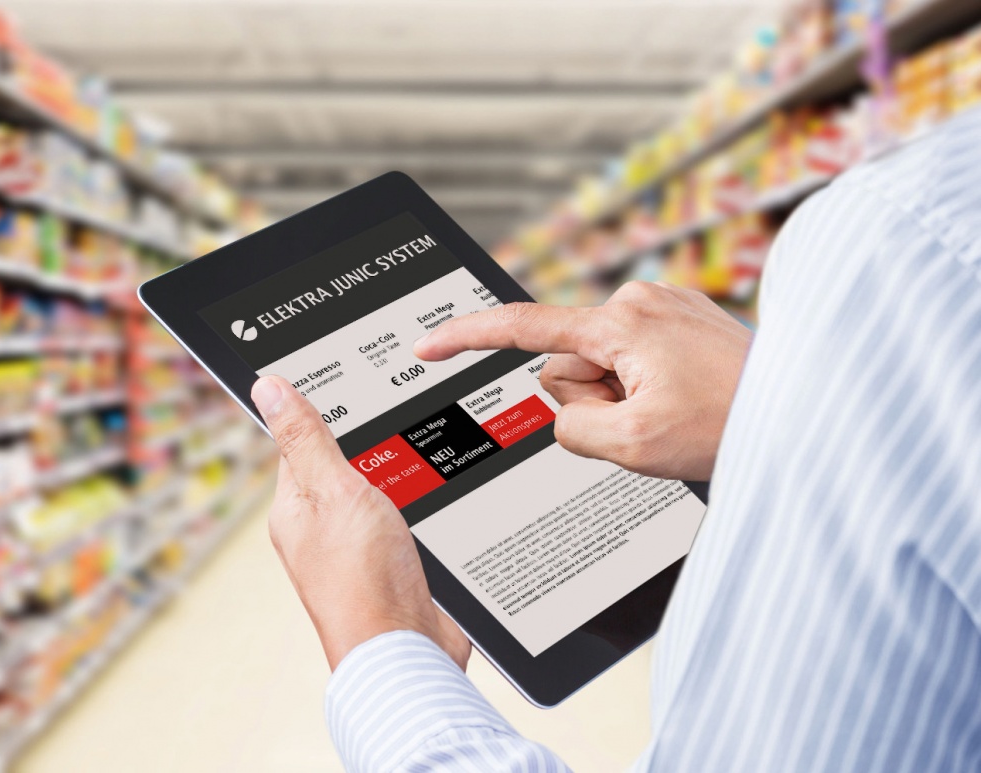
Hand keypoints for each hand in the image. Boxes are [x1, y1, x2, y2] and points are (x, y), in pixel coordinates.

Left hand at [251, 375, 470, 671]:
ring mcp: (357, 549)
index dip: (323, 409)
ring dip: (400, 472)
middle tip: (398, 413)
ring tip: (422, 454)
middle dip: (370, 440)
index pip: (299, 440)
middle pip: (343, 464)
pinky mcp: (393, 564)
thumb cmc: (363, 579)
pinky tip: (438, 491)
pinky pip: (405, 517)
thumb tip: (267, 387)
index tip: (348, 380)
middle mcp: (320, 529)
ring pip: (379, 490)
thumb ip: (306, 437)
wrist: (408, 652)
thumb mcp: (333, 489)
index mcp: (293, 508)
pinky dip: (420, 501)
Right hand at [414, 281, 751, 480]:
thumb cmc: (731, 426)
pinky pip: (634, 361)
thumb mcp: (632, 445)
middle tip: (647, 422)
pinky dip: (646, 386)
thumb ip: (571, 427)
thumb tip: (566, 409)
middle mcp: (638, 301)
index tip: (427, 346)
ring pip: (603, 367)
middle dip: (593, 398)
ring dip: (623, 396)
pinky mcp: (680, 322)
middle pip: (569, 363)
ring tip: (677, 411)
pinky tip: (686, 400)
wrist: (804, 412)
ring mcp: (662, 309)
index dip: (466, 337)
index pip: (521, 328)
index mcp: (619, 323)